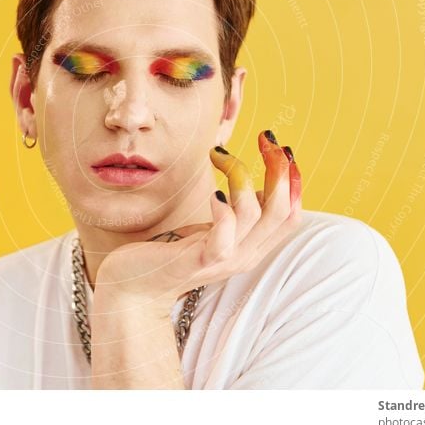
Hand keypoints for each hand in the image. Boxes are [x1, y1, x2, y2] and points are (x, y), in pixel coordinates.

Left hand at [94, 131, 302, 312]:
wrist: (132, 286)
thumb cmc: (170, 250)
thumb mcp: (214, 228)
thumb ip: (239, 212)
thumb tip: (261, 185)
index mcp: (252, 246)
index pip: (291, 215)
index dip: (292, 179)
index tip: (281, 147)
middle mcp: (245, 256)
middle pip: (283, 212)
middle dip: (279, 168)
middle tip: (266, 139)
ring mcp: (223, 261)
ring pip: (254, 214)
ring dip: (240, 174)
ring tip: (219, 155)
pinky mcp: (197, 262)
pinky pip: (223, 238)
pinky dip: (223, 210)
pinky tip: (212, 192)